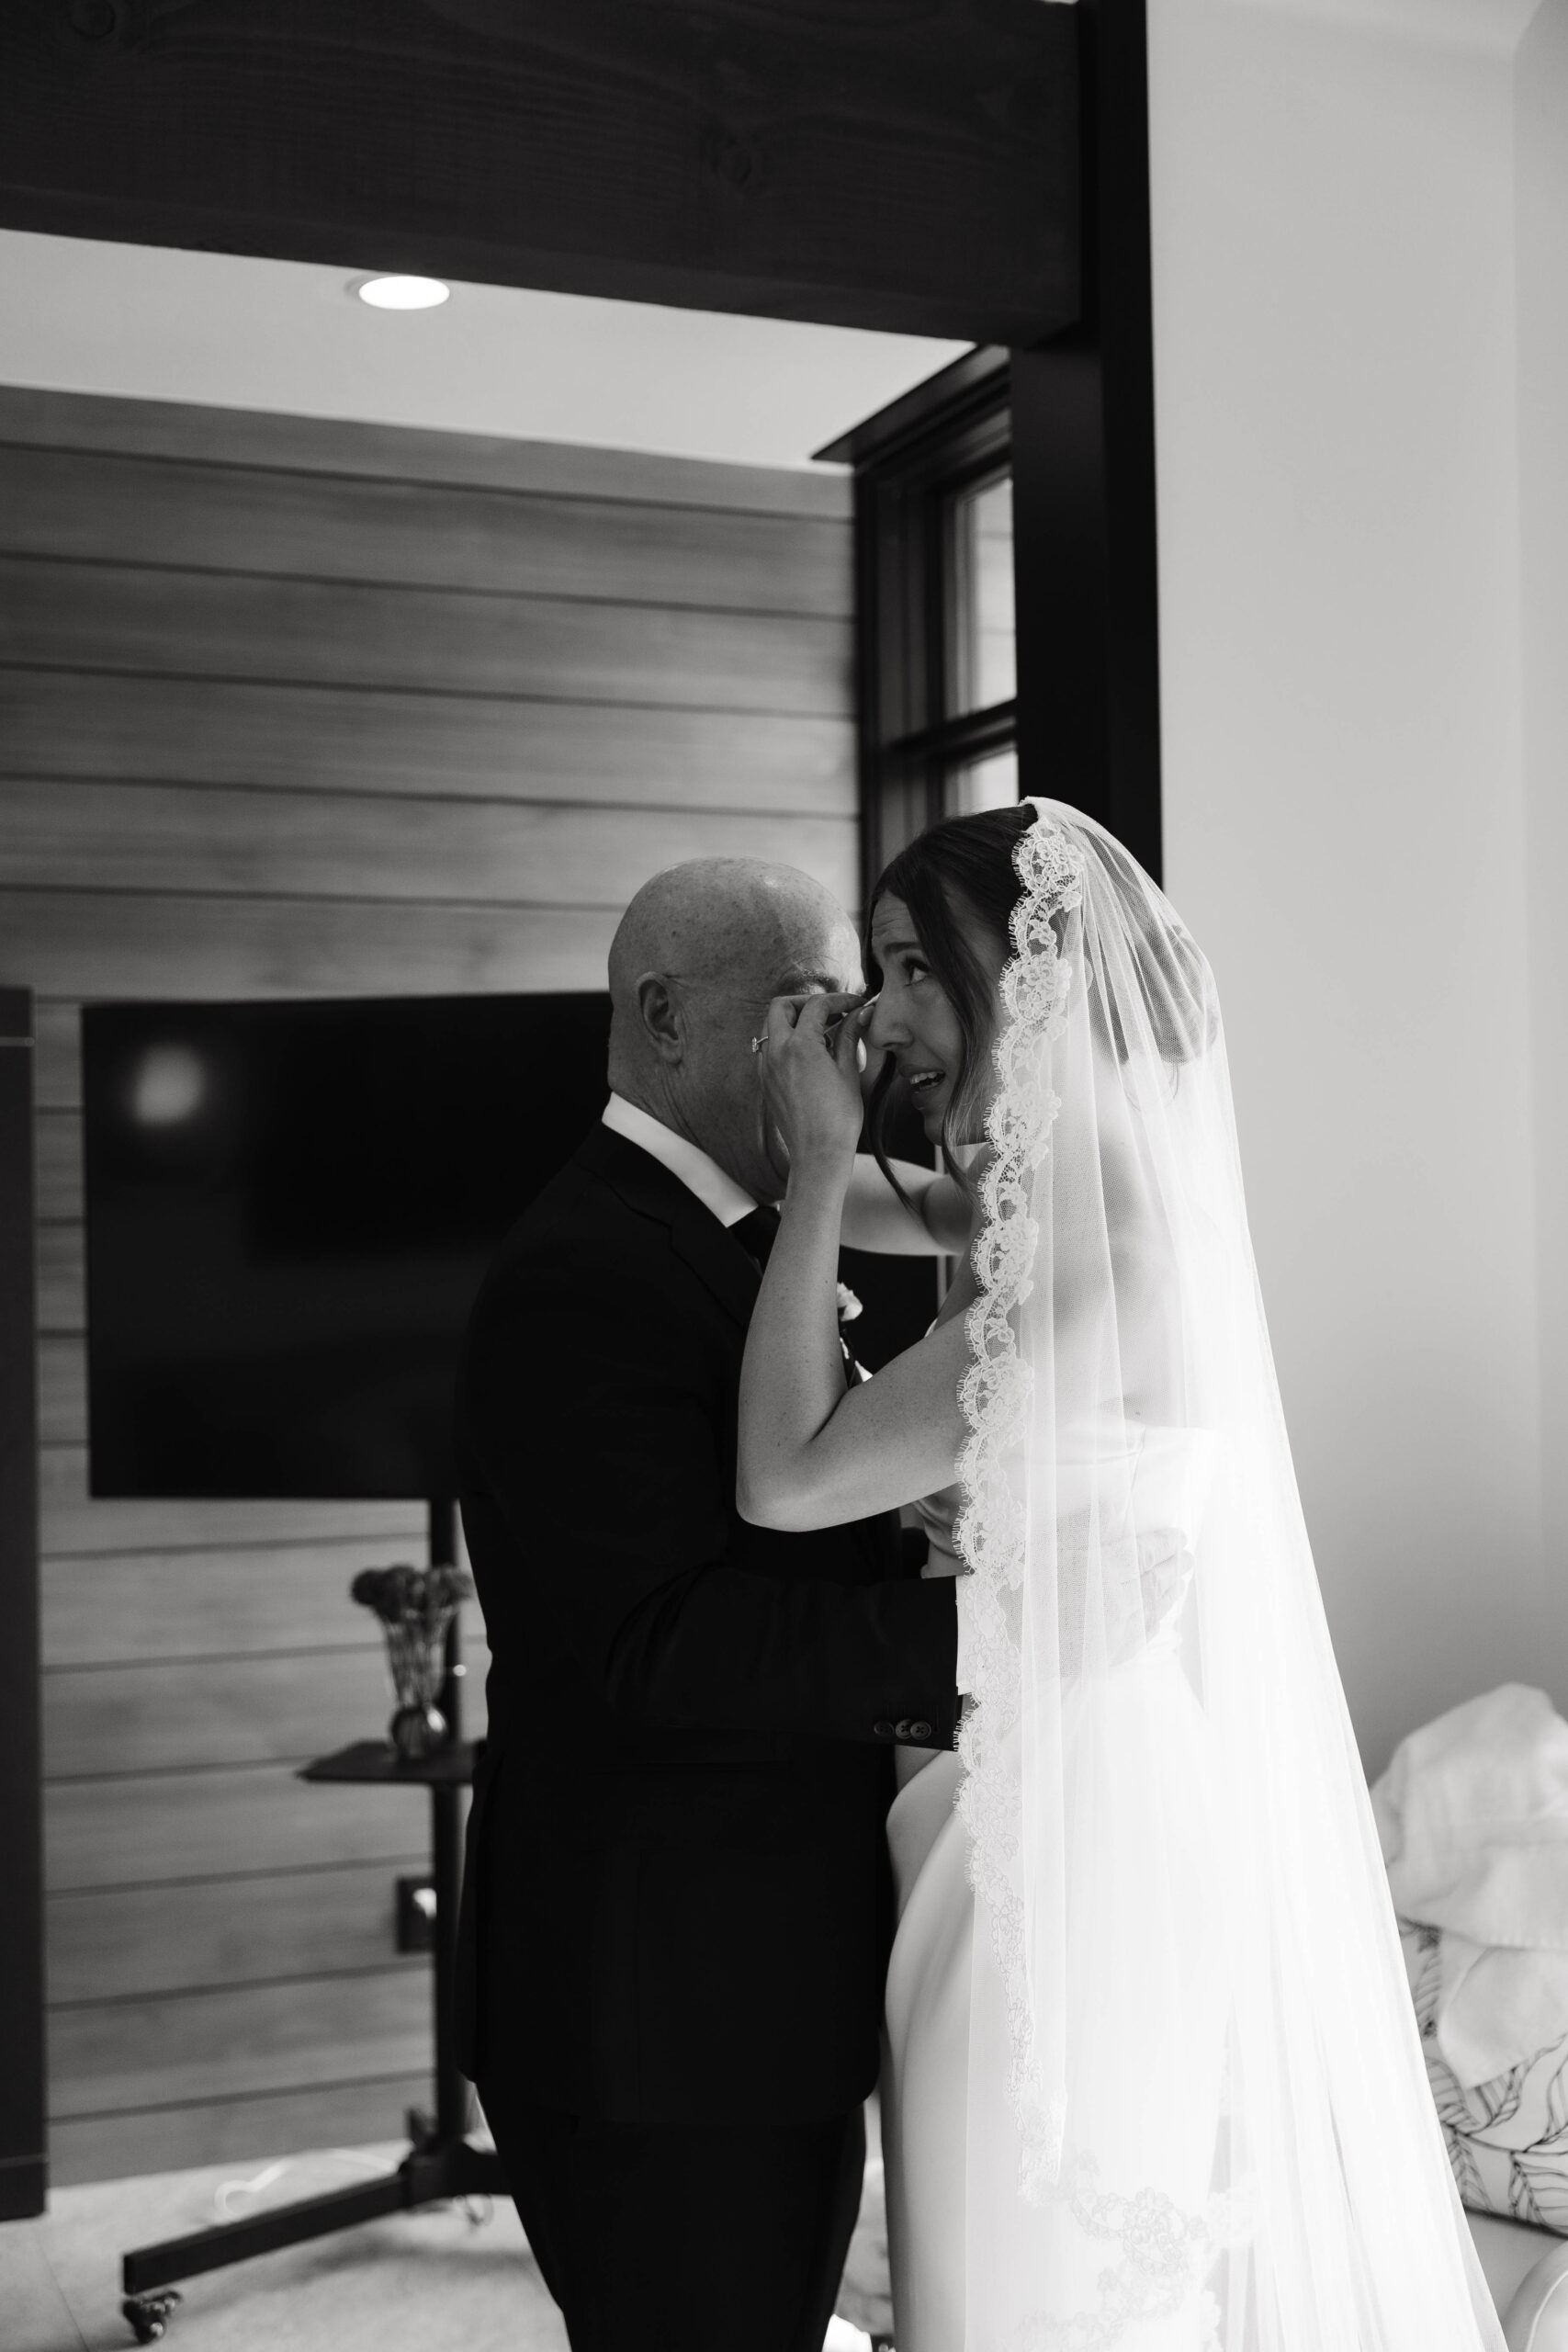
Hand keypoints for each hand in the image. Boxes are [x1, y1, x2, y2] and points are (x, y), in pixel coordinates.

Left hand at [759, 991, 869, 1179]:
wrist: (818, 1154)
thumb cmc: (839, 1118)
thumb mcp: (848, 1071)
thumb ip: (850, 1036)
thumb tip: (860, 1013)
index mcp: (800, 1045)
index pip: (817, 1005)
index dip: (840, 1000)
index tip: (856, 1005)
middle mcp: (777, 1052)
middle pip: (782, 1006)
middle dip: (806, 1003)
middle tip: (830, 1012)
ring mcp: (767, 1067)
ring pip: (771, 1026)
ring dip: (793, 1020)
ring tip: (822, 1032)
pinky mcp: (765, 1081)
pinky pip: (768, 1048)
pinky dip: (785, 1041)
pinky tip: (808, 1054)